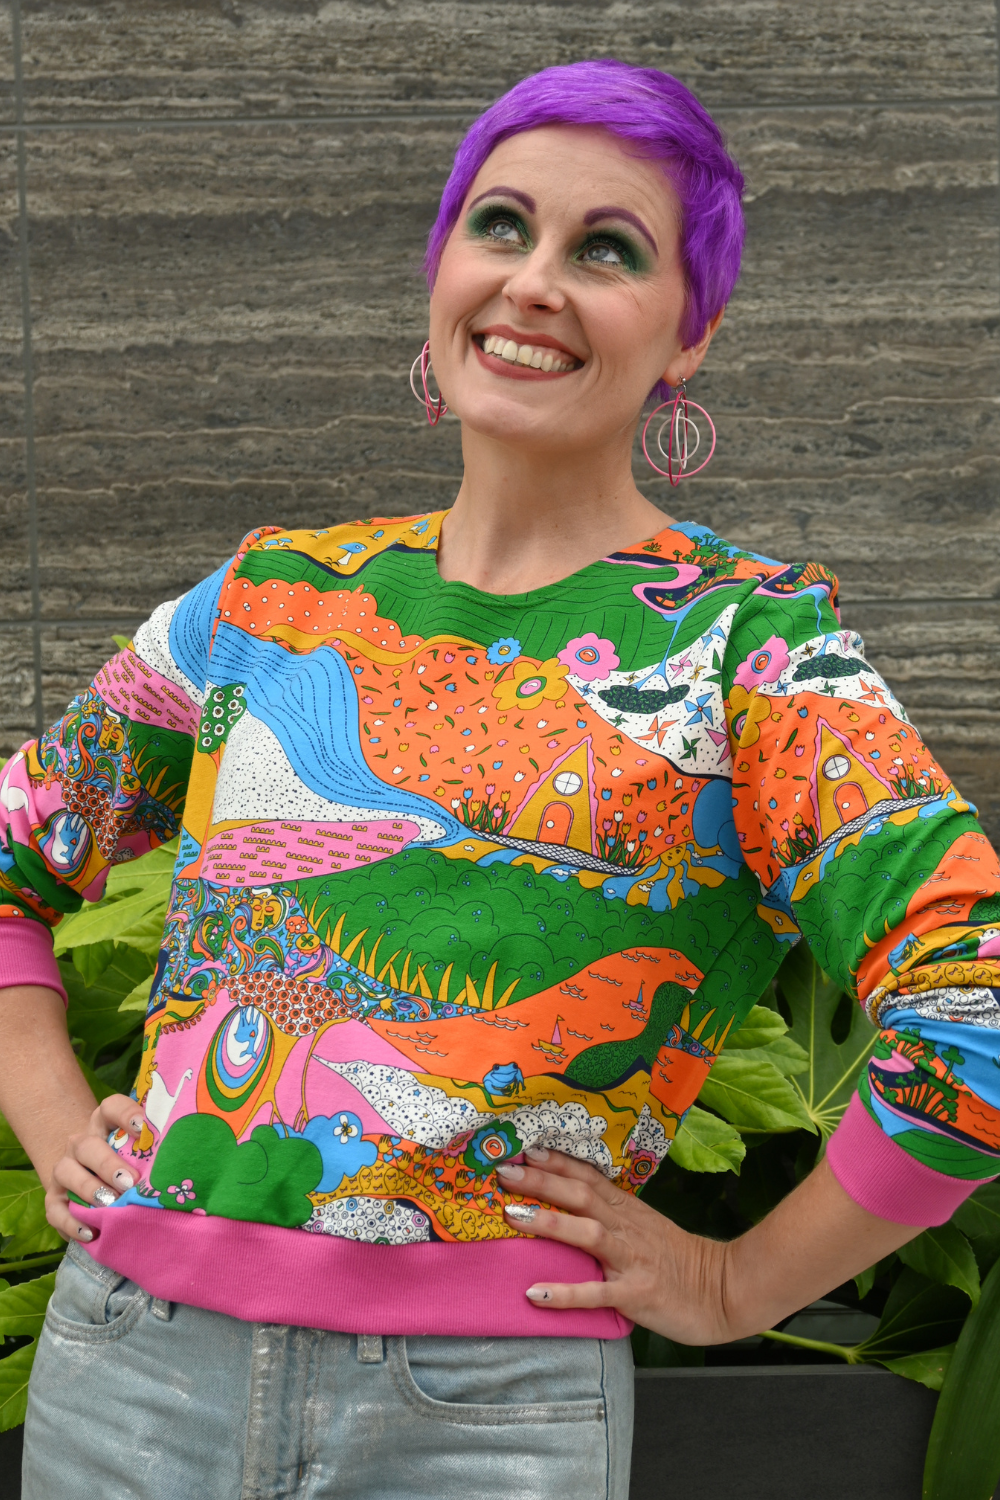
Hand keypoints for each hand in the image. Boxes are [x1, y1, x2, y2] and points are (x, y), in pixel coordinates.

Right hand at [45, 1095, 146, 1242]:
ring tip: (111, 1204)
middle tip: (130, 1182)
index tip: (144, 1128)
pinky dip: (72, 1222)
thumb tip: (186, 1163)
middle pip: (87, 1145)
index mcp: (104, 1124)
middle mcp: (81, 1144)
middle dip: (108, 1163)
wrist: (90, 1182)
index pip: (111, 1108)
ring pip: (66, 1172)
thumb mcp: (139, 1154)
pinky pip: (56, 1210)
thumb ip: (154, 1153)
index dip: (126, 1114)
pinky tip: (91, 1232)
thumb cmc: (128, 1165)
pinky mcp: (54, 1200)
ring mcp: (64, 1171)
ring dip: (89, 1189)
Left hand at [497, 1148, 731, 1343]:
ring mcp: (631, 1259)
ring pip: (587, 1234)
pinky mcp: (636, 1294)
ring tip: (511, 1215)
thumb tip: (571, 1204)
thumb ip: (612, 1215)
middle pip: (580, 1195)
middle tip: (502, 1170)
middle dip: (540, 1181)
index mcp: (628, 1210)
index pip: (588, 1177)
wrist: (725, 1290)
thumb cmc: (679, 1261)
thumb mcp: (645, 1228)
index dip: (556, 1162)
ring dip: (549, 1222)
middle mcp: (627, 1228)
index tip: (524, 1147)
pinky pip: (596, 1293)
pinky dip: (565, 1293)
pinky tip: (535, 1293)